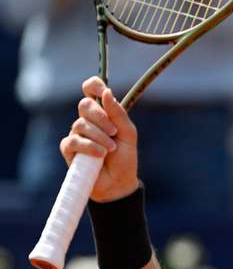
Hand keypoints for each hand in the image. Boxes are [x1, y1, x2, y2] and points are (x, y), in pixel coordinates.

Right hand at [59, 77, 138, 202]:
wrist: (119, 182)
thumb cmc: (125, 158)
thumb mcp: (127, 134)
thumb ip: (118, 113)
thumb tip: (107, 92)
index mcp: (103, 114)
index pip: (91, 91)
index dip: (94, 86)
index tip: (101, 90)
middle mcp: (88, 121)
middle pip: (84, 105)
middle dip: (100, 117)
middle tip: (114, 132)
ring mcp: (77, 134)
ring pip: (80, 124)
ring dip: (99, 136)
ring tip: (111, 149)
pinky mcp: (69, 149)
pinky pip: (74, 141)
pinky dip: (90, 147)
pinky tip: (101, 154)